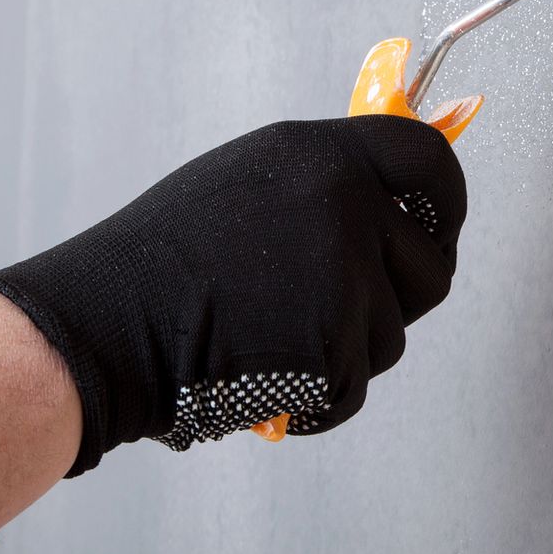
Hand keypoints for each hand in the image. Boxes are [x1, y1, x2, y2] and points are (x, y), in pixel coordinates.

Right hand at [0, 116, 467, 475]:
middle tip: (345, 307)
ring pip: (392, 336)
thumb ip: (326, 184)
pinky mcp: (332, 348)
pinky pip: (354, 387)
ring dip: (346, 350)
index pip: (430, 161)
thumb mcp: (251, 183)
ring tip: (270, 336)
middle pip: (432, 265)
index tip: (438, 224)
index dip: (447, 200)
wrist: (106, 321)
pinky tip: (263, 375)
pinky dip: (317, 398)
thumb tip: (394, 199)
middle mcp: (346, 207)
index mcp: (323, 156)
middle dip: (401, 295)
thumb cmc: (164, 259)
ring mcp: (344, 279)